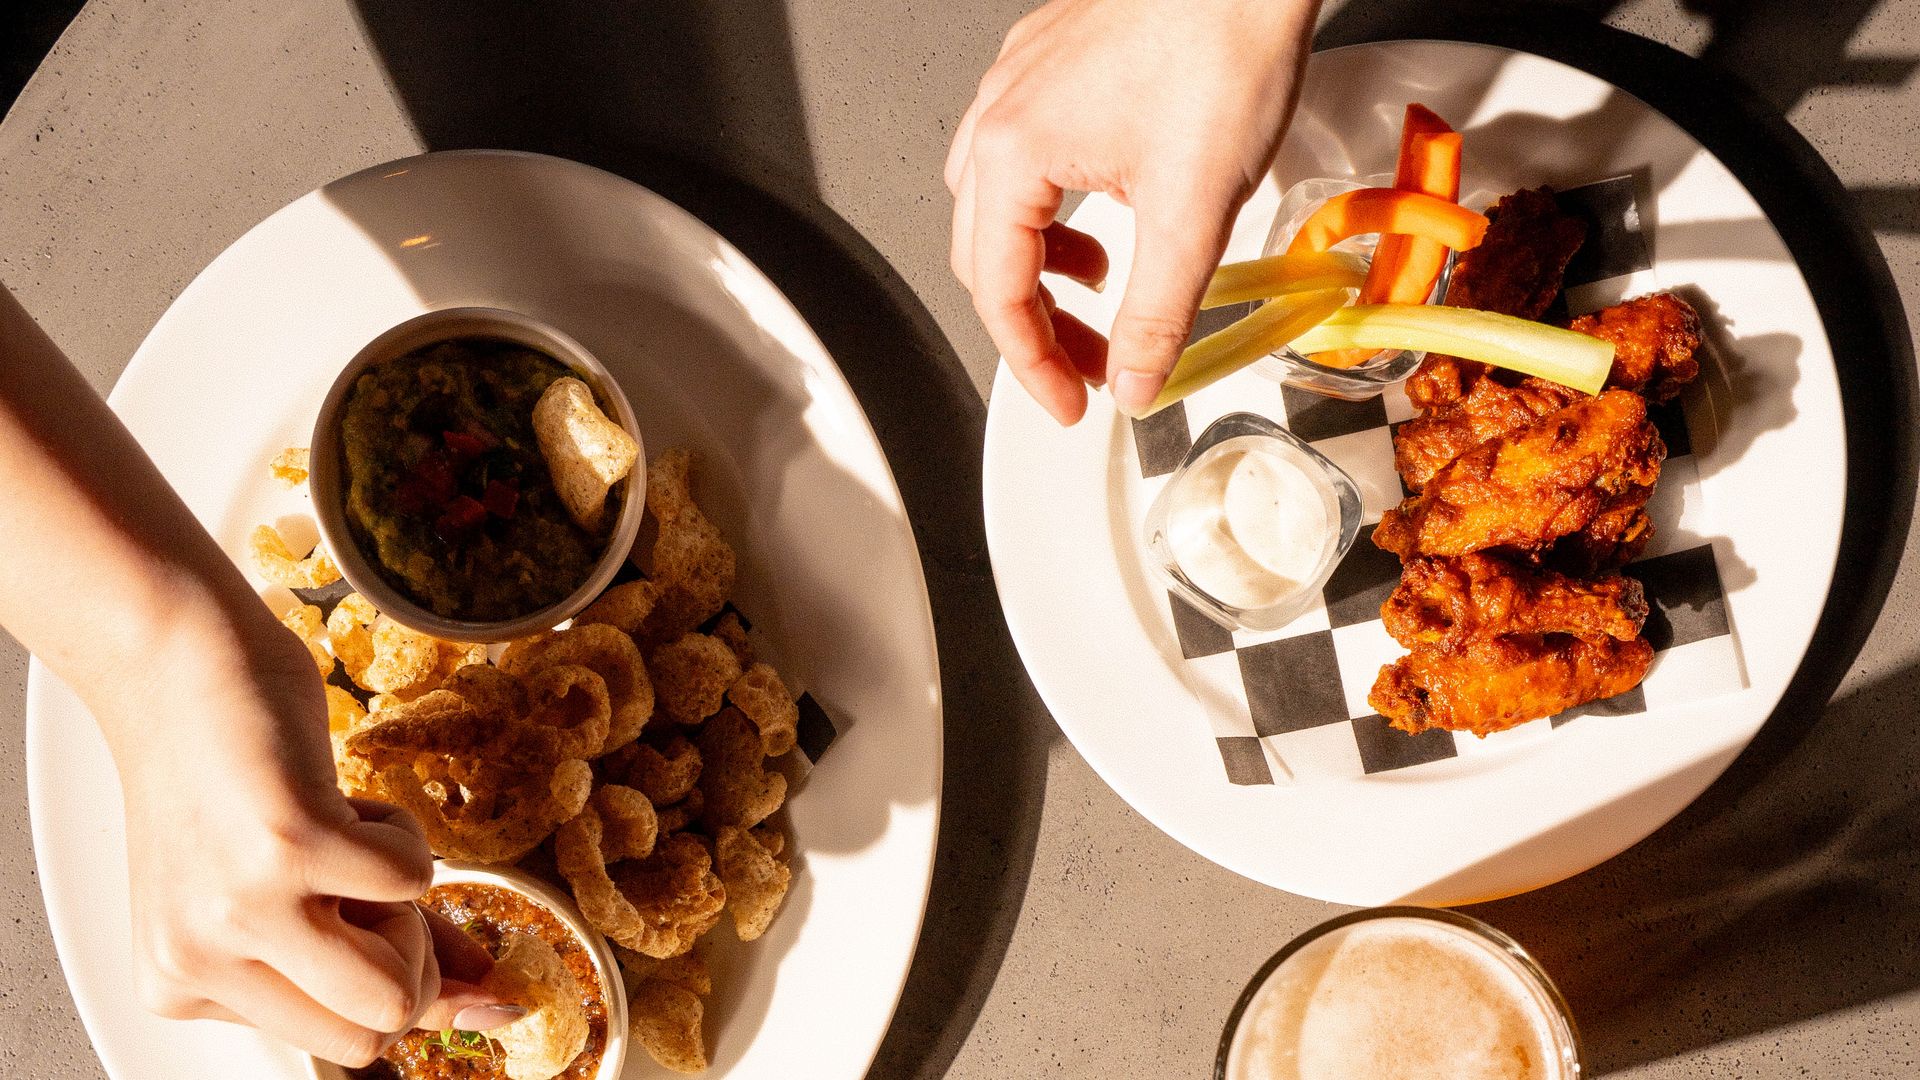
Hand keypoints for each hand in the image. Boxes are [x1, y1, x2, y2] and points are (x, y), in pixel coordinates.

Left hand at [112, 616, 507, 1065]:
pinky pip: (413, 879)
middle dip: (409, 961)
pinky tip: (346, 799)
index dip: (394, 984)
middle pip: (368, 1035)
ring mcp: (239, 908)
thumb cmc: (223, 768)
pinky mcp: (287, 842)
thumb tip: (488, 998)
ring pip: (392, 990)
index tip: (423, 944)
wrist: (172, 662)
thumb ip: (372, 947)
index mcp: (183, 985)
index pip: (336, 1044)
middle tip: (375, 892)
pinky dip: (406, 832)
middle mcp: (197, 961)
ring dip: (411, 910)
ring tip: (358, 845)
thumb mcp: (283, 883)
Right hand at [948, 0, 1320, 422]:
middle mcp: (1000, 116)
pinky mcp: (1055, 62)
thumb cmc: (1218, 45)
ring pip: (998, 202)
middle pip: (986, 255)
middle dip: (1038, 324)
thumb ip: (1157, 313)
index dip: (1036, 365)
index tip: (1071, 402)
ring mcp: (1022, 83)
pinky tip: (1109, 204)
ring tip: (1101, 285)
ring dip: (1042, 261)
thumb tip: (1133, 380)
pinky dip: (1057, 202)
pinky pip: (1025, 153)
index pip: (1000, 295)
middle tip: (1090, 365)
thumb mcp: (1193, 210)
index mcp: (1013, 156)